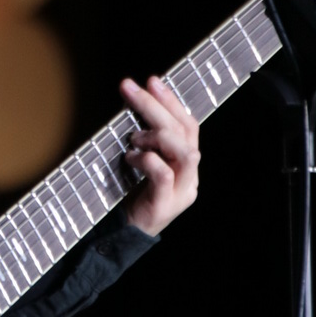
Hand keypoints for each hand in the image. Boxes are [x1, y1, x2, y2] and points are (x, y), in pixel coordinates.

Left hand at [120, 75, 199, 235]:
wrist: (125, 235)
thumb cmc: (130, 194)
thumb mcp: (140, 160)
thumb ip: (145, 137)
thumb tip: (134, 100)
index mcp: (186, 163)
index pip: (189, 125)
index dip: (172, 101)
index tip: (152, 80)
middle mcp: (190, 176)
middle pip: (184, 132)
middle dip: (156, 106)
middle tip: (130, 88)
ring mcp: (181, 191)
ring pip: (184, 150)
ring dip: (155, 135)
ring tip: (133, 137)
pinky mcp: (166, 204)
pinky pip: (163, 173)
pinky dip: (146, 159)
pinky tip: (130, 157)